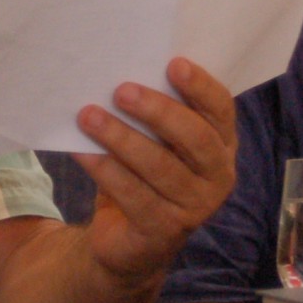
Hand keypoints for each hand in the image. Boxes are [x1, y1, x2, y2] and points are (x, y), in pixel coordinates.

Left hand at [72, 57, 235, 282]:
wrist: (128, 239)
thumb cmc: (142, 173)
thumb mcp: (154, 142)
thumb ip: (152, 113)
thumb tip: (118, 71)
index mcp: (221, 145)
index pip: (221, 110)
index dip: (201, 87)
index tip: (174, 63)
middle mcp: (217, 176)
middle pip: (196, 139)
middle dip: (158, 111)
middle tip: (120, 90)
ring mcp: (195, 208)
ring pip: (160, 167)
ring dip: (121, 137)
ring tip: (88, 116)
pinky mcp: (164, 231)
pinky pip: (133, 195)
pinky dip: (105, 169)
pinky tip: (81, 151)